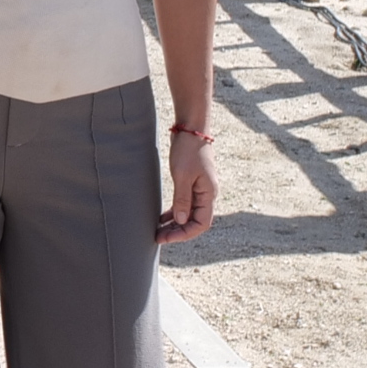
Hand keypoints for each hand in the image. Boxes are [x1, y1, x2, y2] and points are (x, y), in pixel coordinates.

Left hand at [158, 127, 217, 244]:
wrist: (190, 129)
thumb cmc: (188, 150)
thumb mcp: (183, 175)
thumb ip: (182, 199)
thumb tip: (180, 221)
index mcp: (208, 194)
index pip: (201, 224)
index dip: (185, 234)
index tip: (167, 238)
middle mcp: (206, 195)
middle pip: (194, 221)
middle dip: (177, 232)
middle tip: (158, 238)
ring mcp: (199, 190)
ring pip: (188, 214)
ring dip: (174, 224)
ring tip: (158, 231)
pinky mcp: (191, 184)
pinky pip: (183, 204)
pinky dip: (173, 213)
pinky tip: (161, 219)